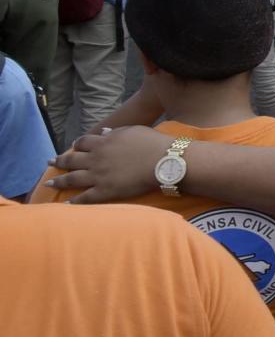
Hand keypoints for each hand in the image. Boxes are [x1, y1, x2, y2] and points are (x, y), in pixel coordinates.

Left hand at [46, 126, 170, 202]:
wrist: (164, 161)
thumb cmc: (153, 143)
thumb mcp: (133, 130)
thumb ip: (115, 132)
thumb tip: (103, 133)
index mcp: (103, 142)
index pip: (83, 142)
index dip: (76, 145)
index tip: (73, 147)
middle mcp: (96, 158)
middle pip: (71, 160)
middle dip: (58, 161)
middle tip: (49, 163)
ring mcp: (98, 176)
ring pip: (72, 179)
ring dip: (59, 182)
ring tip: (48, 184)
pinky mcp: (105, 191)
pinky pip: (85, 198)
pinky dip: (74, 202)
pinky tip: (66, 205)